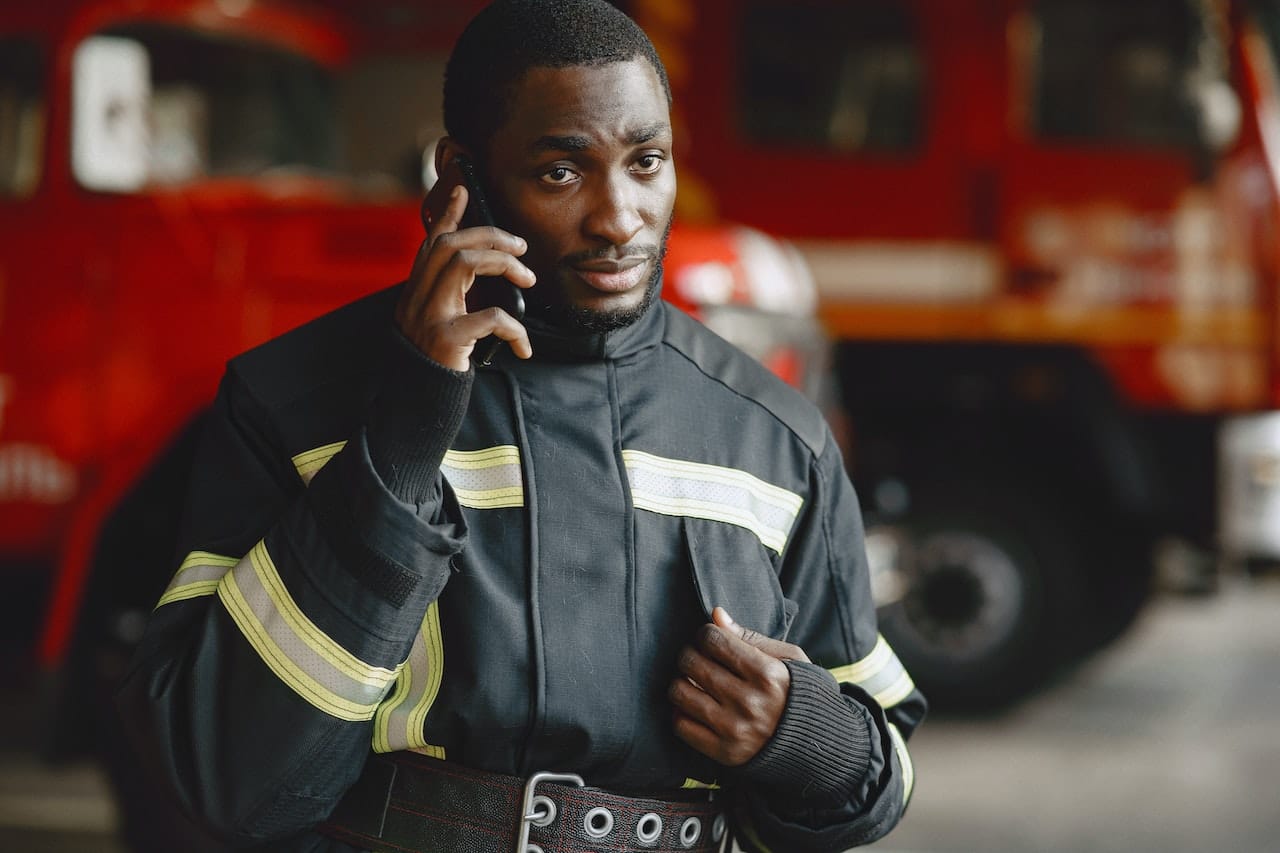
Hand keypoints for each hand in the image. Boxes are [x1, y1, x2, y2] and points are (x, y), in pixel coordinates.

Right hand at [394, 185, 536, 370]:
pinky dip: (513, 328)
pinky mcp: (445, 339)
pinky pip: (488, 318)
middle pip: (451, 244)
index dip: (447, 214)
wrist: (416, 404)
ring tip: (527, 282)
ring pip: (463, 264)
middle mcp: (418, 298)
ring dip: (503, 264)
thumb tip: (480, 278)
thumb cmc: (436, 364)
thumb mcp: (437, 325)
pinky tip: (522, 345)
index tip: (463, 190)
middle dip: (491, 236)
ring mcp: (429, 316)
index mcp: (417, 292)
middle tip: (521, 247)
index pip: (432, 243)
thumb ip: (450, 299)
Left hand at [669, 607, 810, 766]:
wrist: (814, 743)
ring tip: (693, 681)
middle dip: (690, 653)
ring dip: (681, 681)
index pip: (714, 640)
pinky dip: (681, 711)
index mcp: (767, 674)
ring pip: (680, 693)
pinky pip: (681, 725)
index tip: (710, 638)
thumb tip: (716, 614)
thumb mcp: (788, 659)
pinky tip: (694, 705)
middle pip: (692, 663)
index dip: (706, 633)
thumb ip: (750, 637)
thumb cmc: (797, 692)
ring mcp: (735, 729)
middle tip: (697, 657)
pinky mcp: (723, 752)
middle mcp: (749, 703)